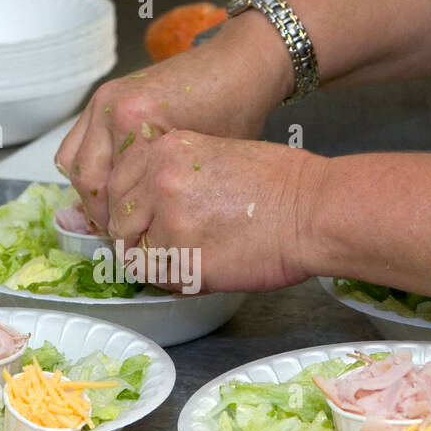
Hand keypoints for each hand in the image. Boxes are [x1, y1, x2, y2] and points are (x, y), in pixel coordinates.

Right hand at [54, 12, 293, 231]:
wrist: (239, 66)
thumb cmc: (233, 112)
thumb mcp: (200, 164)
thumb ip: (162, 194)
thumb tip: (140, 232)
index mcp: (136, 124)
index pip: (109, 193)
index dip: (119, 225)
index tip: (130, 242)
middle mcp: (113, 109)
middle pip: (85, 180)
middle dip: (99, 212)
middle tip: (119, 231)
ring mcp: (105, 99)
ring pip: (73, 162)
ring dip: (89, 190)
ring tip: (113, 208)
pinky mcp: (106, 95)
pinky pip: (79, 141)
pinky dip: (89, 165)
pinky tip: (112, 181)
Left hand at [100, 128, 327, 294]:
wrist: (313, 210)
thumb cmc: (281, 182)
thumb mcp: (216, 152)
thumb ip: (175, 172)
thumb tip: (151, 202)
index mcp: (164, 150)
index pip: (117, 185)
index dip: (129, 208)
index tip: (143, 220)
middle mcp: (158, 181)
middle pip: (120, 220)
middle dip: (136, 237)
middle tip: (161, 246)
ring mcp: (169, 222)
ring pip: (136, 253)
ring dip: (154, 261)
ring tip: (185, 259)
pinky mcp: (184, 260)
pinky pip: (159, 278)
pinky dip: (172, 280)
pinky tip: (198, 269)